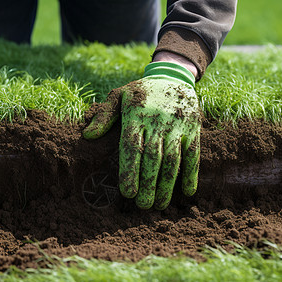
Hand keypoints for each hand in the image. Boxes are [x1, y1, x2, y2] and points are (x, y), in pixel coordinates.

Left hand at [83, 61, 200, 209]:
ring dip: (167, 184)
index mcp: (136, 114)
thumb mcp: (119, 95)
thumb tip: (88, 136)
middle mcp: (158, 121)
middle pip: (153, 157)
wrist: (174, 76)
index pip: (132, 146)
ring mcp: (177, 126)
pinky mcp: (193, 128)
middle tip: (143, 205)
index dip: (130, 170)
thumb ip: (104, 115)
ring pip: (173, 159)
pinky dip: (192, 173)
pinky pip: (193, 153)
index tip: (128, 193)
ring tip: (160, 204)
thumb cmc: (141, 91)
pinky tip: (187, 192)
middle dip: (148, 183)